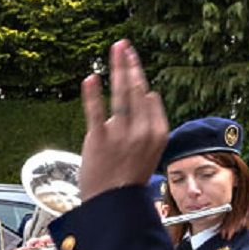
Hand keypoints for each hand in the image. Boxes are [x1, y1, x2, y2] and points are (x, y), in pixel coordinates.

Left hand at [79, 39, 169, 198]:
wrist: (113, 203)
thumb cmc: (128, 177)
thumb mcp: (149, 149)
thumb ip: (149, 123)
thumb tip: (148, 94)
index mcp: (158, 132)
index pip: (148, 98)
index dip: (138, 81)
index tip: (131, 64)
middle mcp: (142, 130)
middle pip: (136, 89)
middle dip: (130, 64)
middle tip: (123, 46)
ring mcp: (120, 134)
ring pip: (120, 94)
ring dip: (118, 67)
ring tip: (116, 49)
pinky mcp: (98, 139)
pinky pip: (95, 112)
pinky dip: (92, 94)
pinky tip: (91, 78)